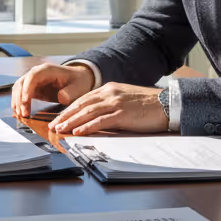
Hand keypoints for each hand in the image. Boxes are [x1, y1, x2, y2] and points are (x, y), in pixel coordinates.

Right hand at [12, 63, 94, 117]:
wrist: (78, 79)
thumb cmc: (78, 82)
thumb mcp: (78, 87)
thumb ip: (69, 92)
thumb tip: (60, 97)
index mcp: (47, 70)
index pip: (32, 77)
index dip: (27, 89)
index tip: (25, 103)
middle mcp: (37, 73)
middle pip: (22, 83)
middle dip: (20, 99)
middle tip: (23, 114)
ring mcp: (34, 80)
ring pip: (19, 89)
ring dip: (17, 102)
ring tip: (20, 115)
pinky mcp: (33, 88)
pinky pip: (22, 94)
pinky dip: (19, 103)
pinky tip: (20, 113)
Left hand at [48, 82, 167, 135]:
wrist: (167, 104)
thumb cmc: (147, 105)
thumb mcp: (124, 100)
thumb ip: (109, 104)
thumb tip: (94, 117)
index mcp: (109, 88)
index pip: (83, 99)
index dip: (69, 109)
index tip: (59, 118)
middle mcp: (110, 93)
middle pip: (81, 105)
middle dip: (65, 116)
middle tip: (53, 125)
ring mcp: (116, 103)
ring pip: (88, 112)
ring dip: (72, 121)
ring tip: (60, 129)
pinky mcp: (123, 113)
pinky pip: (101, 121)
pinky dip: (88, 126)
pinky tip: (78, 132)